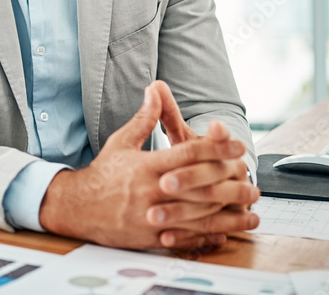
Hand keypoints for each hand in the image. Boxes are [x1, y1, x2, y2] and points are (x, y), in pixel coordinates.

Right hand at [38, 84, 257, 248]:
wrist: (77, 207)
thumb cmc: (102, 173)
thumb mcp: (122, 142)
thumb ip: (144, 118)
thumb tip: (155, 90)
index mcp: (146, 166)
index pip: (188, 154)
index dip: (216, 147)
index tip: (237, 144)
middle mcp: (151, 191)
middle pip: (198, 185)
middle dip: (229, 181)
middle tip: (252, 177)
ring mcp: (151, 217)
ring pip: (197, 215)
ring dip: (227, 213)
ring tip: (250, 209)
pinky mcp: (150, 237)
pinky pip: (184, 237)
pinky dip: (206, 235)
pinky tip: (225, 231)